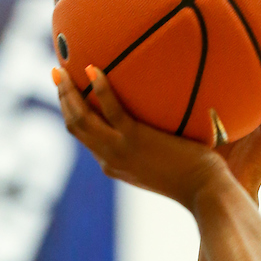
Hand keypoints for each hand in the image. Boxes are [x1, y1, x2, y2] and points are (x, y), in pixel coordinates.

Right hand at [53, 64, 226, 212]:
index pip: (85, 137)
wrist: (205, 192)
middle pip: (74, 126)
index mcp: (113, 164)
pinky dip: (99, 89)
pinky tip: (94, 68)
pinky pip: (111, 109)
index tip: (68, 93)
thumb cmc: (196, 178)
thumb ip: (158, 145)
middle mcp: (110, 159)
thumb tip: (171, 116)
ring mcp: (119, 150)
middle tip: (56, 73)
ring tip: (62, 69)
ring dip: (67, 93)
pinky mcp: (134, 139)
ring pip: (81, 120)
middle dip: (62, 99)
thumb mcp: (167, 163)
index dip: (71, 113)